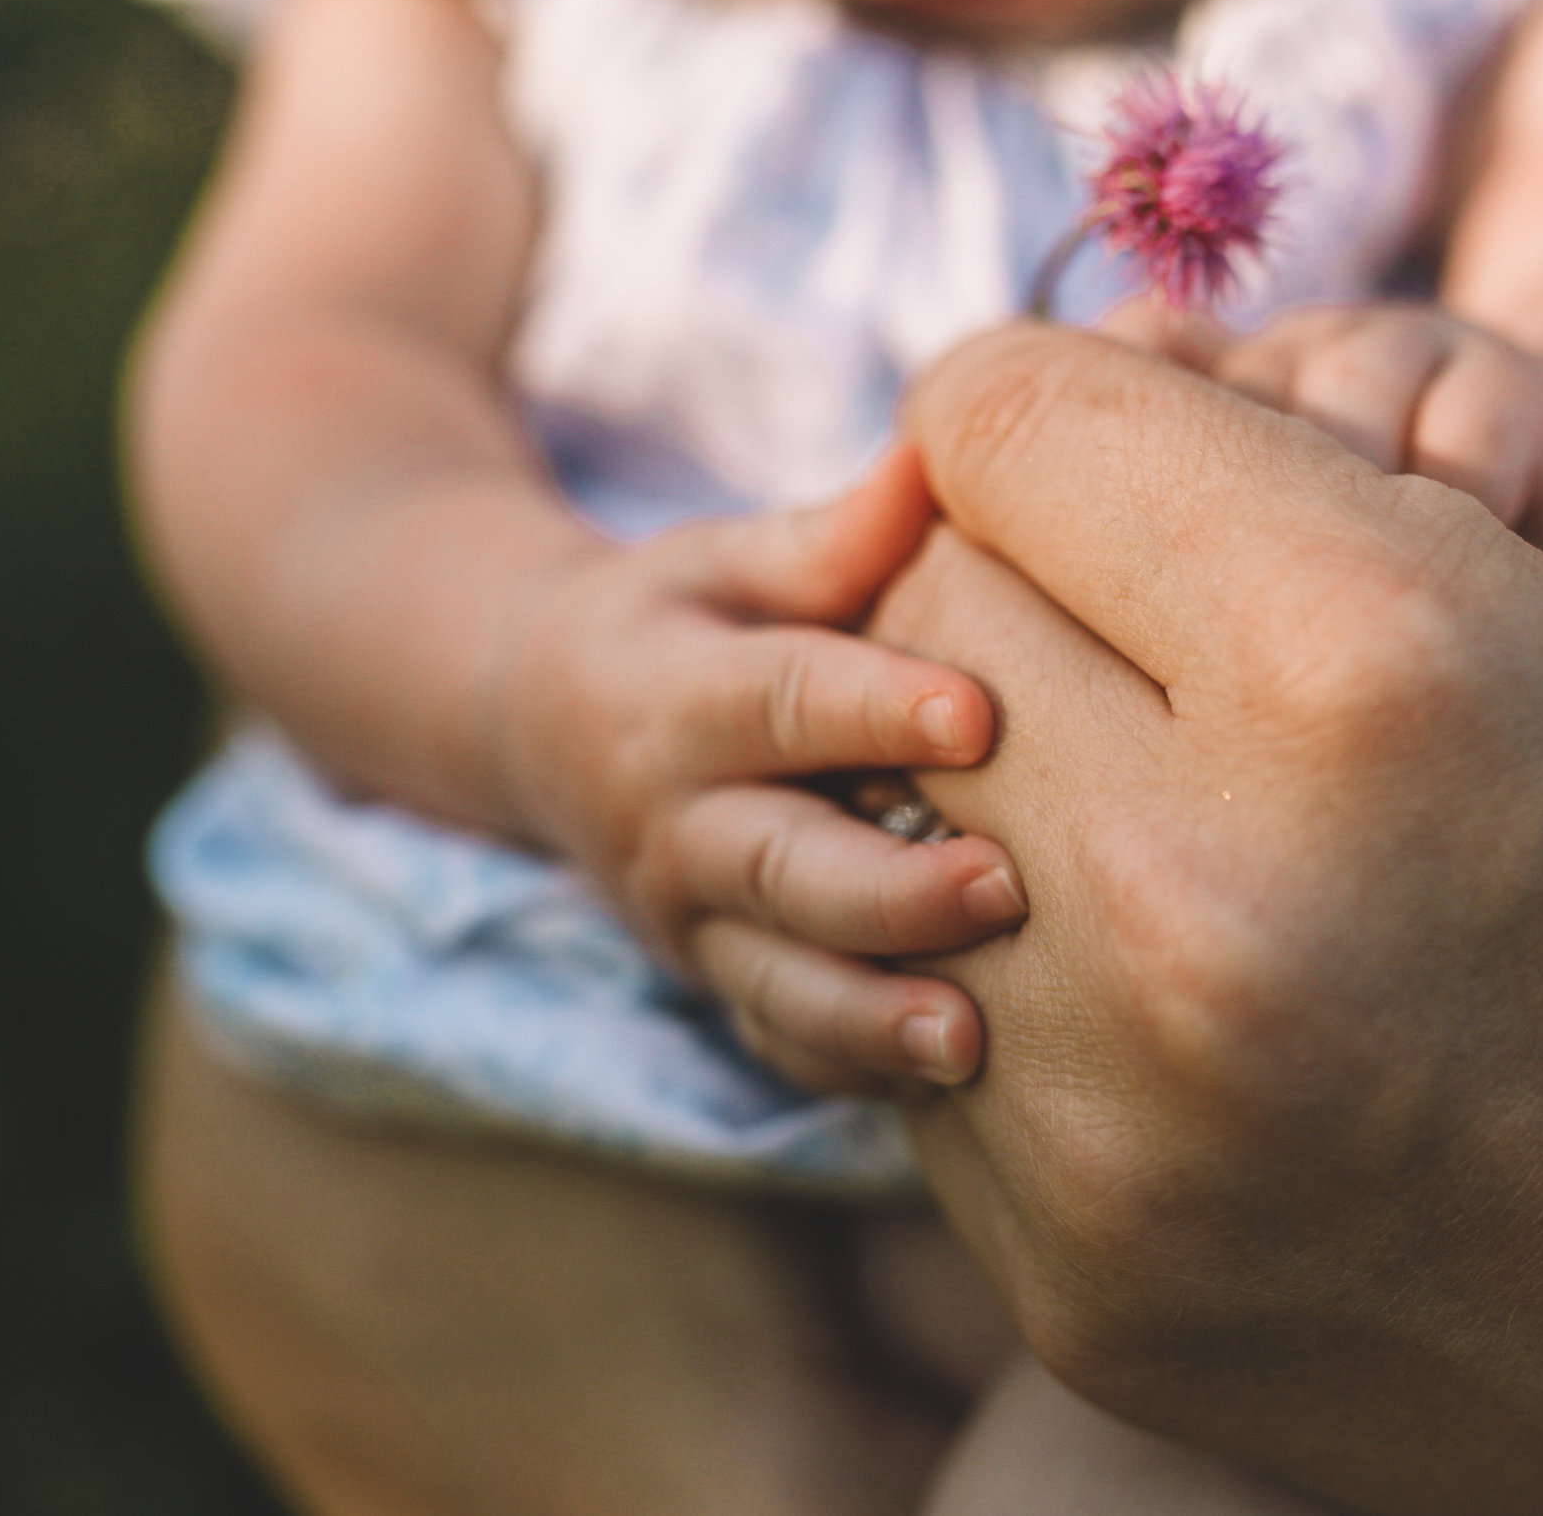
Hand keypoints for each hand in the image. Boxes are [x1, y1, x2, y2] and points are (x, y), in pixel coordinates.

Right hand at [493, 448, 1022, 1094]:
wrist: (536, 726)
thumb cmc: (681, 622)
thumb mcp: (725, 558)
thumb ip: (831, 534)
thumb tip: (939, 460)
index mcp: (674, 695)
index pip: (780, 698)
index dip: (874, 708)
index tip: (981, 713)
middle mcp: (671, 821)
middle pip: (779, 864)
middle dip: (888, 887)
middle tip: (1006, 886)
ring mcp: (688, 919)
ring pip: (774, 979)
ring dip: (869, 1012)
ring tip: (972, 1036)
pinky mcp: (715, 984)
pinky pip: (776, 1043)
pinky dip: (848, 1068)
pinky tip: (943, 1082)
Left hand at [867, 326, 1542, 1512]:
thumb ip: (1256, 513)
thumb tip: (992, 462)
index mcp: (1371, 672)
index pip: (1006, 429)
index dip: (1054, 415)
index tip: (1101, 454)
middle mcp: (1207, 909)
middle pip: (933, 633)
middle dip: (1028, 604)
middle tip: (1154, 647)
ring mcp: (1127, 1136)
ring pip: (909, 843)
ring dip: (1020, 806)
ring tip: (1184, 831)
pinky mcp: (1087, 1293)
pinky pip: (944, 1044)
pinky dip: (1034, 988)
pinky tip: (1185, 1003)